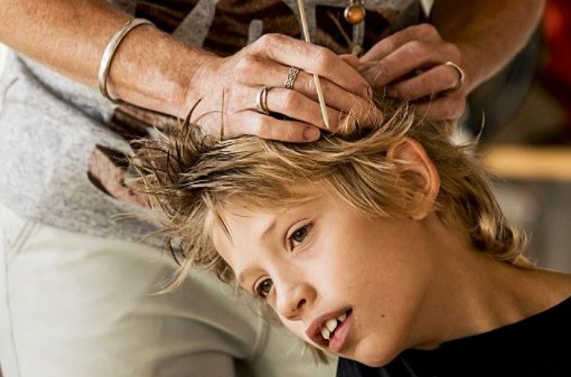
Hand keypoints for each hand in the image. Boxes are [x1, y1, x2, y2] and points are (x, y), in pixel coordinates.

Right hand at [186, 33, 378, 140]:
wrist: (201, 89)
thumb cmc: (252, 76)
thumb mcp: (281, 60)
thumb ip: (317, 63)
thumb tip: (357, 65)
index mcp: (274, 46)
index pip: (320, 58)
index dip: (349, 77)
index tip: (369, 94)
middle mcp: (258, 65)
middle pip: (312, 82)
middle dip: (347, 102)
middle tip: (369, 117)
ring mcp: (244, 92)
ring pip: (292, 102)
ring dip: (326, 117)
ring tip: (347, 129)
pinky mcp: (234, 120)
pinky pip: (269, 126)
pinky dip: (294, 132)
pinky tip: (313, 136)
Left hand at [360, 24, 465, 120]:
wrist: (447, 89)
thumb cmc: (410, 75)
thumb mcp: (393, 63)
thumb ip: (375, 64)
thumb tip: (350, 69)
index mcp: (425, 35)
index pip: (397, 42)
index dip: (375, 58)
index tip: (358, 74)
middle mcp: (446, 51)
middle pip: (418, 52)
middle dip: (389, 69)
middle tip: (370, 86)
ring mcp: (457, 76)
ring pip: (440, 75)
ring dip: (410, 88)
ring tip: (390, 98)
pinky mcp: (459, 104)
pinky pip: (444, 106)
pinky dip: (424, 111)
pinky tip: (407, 115)